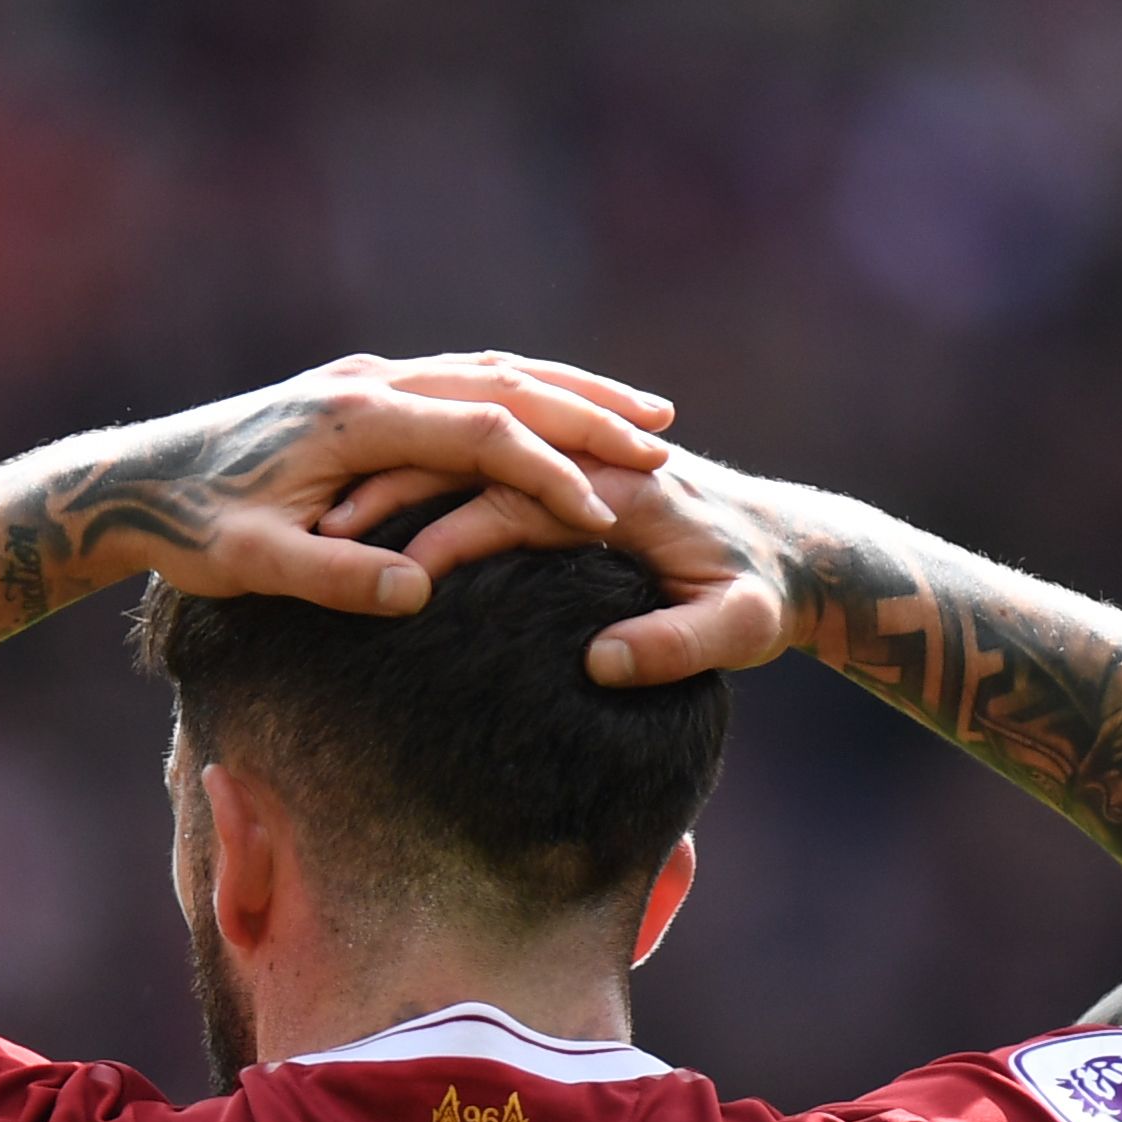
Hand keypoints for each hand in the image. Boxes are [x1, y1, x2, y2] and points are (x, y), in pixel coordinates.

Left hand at [87, 351, 675, 615]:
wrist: (130, 482)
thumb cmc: (188, 529)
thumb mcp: (253, 565)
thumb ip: (335, 578)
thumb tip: (413, 592)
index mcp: (355, 418)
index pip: (479, 428)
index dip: (549, 467)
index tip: (606, 507)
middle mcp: (368, 384)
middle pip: (503, 380)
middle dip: (585, 408)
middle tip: (662, 440)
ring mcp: (365, 379)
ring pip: (489, 369)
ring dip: (564, 391)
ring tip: (638, 420)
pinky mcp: (359, 391)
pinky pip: (462, 379)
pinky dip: (522, 394)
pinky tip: (558, 419)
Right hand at [322, 447, 815, 686]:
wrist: (797, 552)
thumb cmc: (766, 595)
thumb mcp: (736, 629)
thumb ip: (674, 646)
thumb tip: (599, 666)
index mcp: (627, 490)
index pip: (514, 498)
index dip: (447, 534)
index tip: (389, 574)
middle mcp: (594, 464)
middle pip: (475, 462)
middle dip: (399, 492)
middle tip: (324, 528)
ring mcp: (581, 466)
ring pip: (471, 455)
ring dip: (403, 480)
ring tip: (331, 519)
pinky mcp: (573, 482)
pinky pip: (486, 469)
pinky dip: (432, 486)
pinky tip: (383, 518)